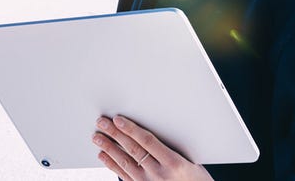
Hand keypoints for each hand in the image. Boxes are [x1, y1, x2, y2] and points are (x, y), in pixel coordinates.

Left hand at [92, 114, 213, 180]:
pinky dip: (112, 164)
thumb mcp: (191, 160)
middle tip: (101, 122)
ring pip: (125, 162)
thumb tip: (149, 129)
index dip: (131, 129)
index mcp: (174, 163)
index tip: (118, 119)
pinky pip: (124, 175)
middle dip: (115, 134)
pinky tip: (103, 156)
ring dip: (109, 148)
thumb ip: (171, 146)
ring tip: (97, 137)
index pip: (147, 141)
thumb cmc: (196, 179)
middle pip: (132, 150)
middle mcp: (159, 174)